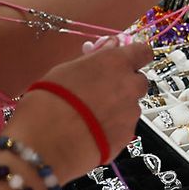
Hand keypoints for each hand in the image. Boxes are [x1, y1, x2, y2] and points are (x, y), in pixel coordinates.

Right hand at [5, 40, 153, 182]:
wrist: (46, 142)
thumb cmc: (50, 100)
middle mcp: (130, 86)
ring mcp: (131, 114)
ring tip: (90, 118)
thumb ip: (94, 59)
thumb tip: (109, 48)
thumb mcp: (66, 69)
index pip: (142, 52)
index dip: (136, 56)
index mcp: (116, 62)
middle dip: (126, 85)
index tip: (127, 61)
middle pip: (138, 82)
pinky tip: (91, 134)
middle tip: (102, 92)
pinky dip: (112, 130)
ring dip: (118, 109)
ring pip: (131, 107)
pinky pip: (123, 129)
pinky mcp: (126, 138)